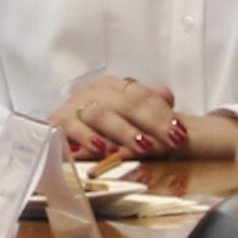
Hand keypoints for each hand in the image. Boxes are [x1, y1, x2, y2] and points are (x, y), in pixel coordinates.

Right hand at [48, 73, 201, 164]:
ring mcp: (73, 106)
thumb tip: (167, 95)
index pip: (140, 94)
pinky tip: (104, 149)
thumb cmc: (96, 131)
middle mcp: (91, 91)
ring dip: (124, 131)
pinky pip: (74, 128)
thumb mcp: (125, 118)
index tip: (181, 132)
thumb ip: (146, 105)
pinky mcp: (57, 123)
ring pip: (101, 113)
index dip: (162, 113)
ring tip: (143, 147)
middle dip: (151, 123)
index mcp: (110, 87)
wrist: (56, 138)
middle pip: (125, 102)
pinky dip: (90, 138)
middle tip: (171, 141)